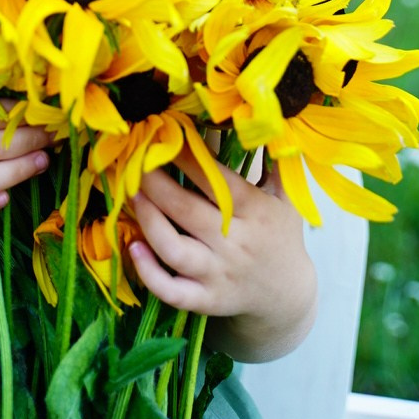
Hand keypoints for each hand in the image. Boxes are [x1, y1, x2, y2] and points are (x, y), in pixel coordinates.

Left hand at [128, 148, 316, 361]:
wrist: (288, 296)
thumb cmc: (281, 236)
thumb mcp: (287, 197)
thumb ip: (273, 160)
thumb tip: (263, 118)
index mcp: (255, 212)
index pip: (216, 181)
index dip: (186, 158)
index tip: (164, 135)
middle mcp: (236, 244)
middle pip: (187, 211)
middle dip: (155, 182)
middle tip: (133, 160)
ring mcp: (218, 275)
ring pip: (174, 250)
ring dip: (148, 220)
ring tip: (130, 195)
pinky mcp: (205, 300)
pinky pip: (172, 290)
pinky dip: (149, 272)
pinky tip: (132, 247)